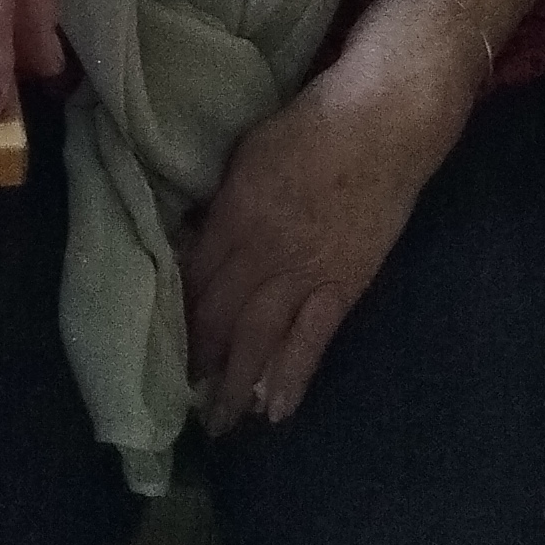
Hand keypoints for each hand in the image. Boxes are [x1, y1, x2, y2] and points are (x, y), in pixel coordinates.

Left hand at [179, 12, 471, 430]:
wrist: (384, 122)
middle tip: (178, 396)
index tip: (160, 341)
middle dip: (197, 358)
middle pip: (219, 314)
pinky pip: (312, 339)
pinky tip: (275, 410)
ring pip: (259, 337)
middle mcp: (263, 249)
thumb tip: (203, 236)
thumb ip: (227, 200)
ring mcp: (305, 271)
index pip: (194, 275)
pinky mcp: (344, 285)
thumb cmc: (314, 122)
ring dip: (235, 383)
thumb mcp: (251, 150)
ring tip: (219, 422)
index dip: (175, 312)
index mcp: (235, 211)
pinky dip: (292, 376)